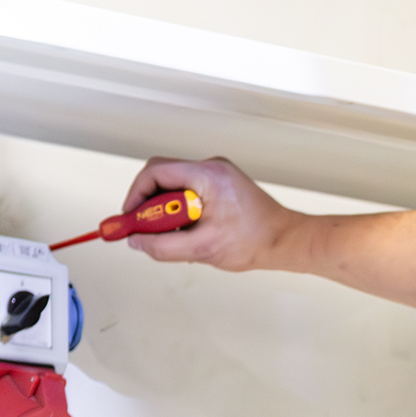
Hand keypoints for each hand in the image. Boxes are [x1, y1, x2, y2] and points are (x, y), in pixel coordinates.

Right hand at [117, 155, 296, 271]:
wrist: (286, 241)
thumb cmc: (255, 241)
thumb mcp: (202, 249)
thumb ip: (163, 246)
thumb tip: (136, 242)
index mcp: (207, 175)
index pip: (155, 172)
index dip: (136, 195)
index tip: (129, 218)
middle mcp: (211, 167)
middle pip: (162, 177)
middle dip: (149, 206)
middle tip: (145, 232)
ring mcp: (216, 175)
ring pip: (174, 188)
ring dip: (167, 213)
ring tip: (177, 237)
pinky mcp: (220, 185)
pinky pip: (189, 194)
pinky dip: (181, 213)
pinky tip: (191, 234)